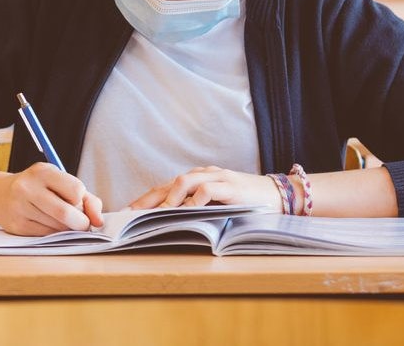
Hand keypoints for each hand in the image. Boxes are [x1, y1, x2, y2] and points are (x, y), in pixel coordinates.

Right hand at [0, 163, 104, 235]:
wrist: (2, 196)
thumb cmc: (41, 189)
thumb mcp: (62, 184)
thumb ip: (88, 200)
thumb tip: (99, 222)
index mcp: (43, 171)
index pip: (76, 190)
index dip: (81, 201)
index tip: (77, 202)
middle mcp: (28, 187)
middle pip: (66, 213)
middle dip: (80, 223)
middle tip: (81, 224)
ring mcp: (20, 207)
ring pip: (57, 228)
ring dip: (67, 229)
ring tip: (62, 221)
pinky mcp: (17, 225)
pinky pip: (46, 236)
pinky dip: (54, 235)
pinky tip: (48, 225)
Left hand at [128, 166, 282, 210]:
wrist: (277, 195)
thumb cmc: (244, 204)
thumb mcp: (215, 208)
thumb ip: (195, 212)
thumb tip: (166, 227)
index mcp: (195, 181)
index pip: (163, 188)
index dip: (143, 201)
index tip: (125, 215)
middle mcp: (202, 175)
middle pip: (166, 184)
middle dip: (146, 200)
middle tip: (129, 216)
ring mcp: (216, 177)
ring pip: (183, 182)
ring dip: (168, 199)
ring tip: (156, 215)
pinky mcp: (230, 185)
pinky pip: (207, 189)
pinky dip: (195, 200)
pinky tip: (186, 211)